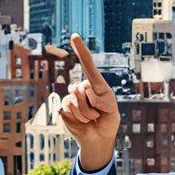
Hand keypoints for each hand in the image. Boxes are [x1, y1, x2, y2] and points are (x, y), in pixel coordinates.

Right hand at [59, 34, 120, 170]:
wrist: (99, 138)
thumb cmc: (107, 121)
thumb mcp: (110, 107)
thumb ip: (100, 96)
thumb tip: (83, 88)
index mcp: (95, 85)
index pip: (88, 65)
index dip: (81, 50)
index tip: (74, 36)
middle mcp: (82, 88)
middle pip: (81, 88)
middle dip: (91, 105)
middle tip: (97, 114)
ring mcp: (72, 98)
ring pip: (74, 100)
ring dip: (85, 114)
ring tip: (91, 118)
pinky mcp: (64, 108)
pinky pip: (66, 108)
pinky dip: (76, 117)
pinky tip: (82, 121)